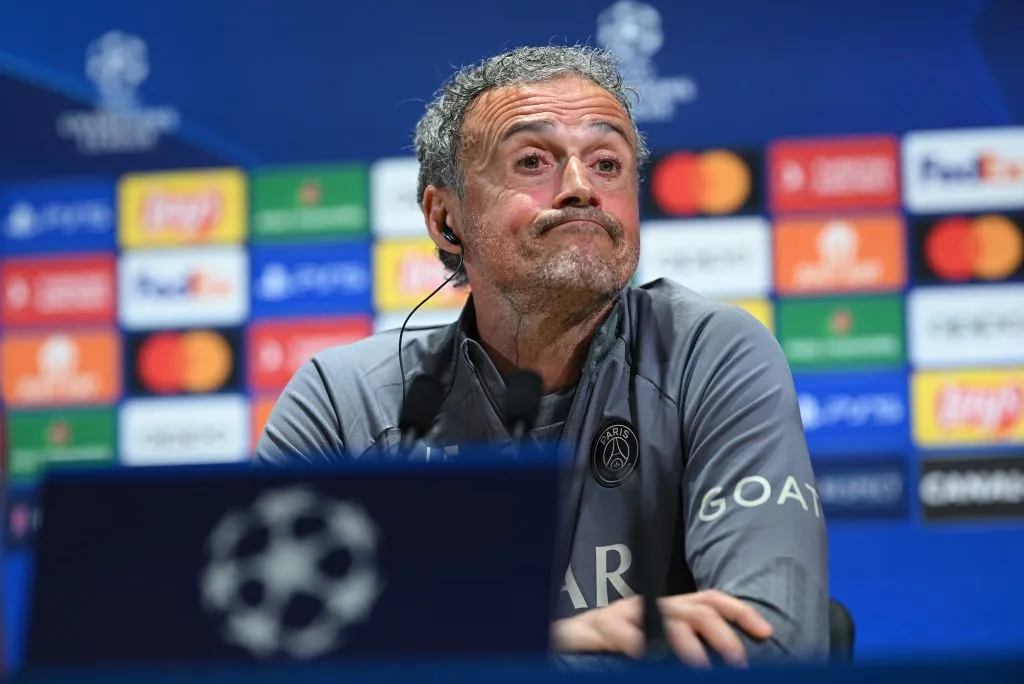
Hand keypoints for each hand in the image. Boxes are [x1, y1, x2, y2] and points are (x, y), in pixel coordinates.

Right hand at [551, 590, 772, 667]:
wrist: (565, 641)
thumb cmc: (615, 646)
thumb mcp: (656, 641)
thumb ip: (685, 645)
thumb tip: (731, 657)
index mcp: (667, 608)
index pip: (709, 599)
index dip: (740, 611)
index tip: (765, 632)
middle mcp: (649, 606)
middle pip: (694, 609)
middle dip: (721, 634)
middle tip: (738, 661)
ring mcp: (624, 615)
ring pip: (663, 618)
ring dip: (686, 643)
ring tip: (700, 666)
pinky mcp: (598, 629)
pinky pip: (620, 634)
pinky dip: (636, 643)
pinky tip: (647, 657)